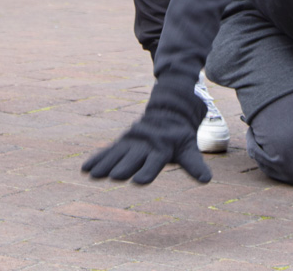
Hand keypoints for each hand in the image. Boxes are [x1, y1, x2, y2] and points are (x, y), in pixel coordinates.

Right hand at [81, 83, 211, 186]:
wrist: (168, 110)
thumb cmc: (179, 135)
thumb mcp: (189, 147)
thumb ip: (195, 164)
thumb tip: (207, 179)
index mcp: (162, 149)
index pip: (154, 162)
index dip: (147, 172)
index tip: (139, 182)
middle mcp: (145, 145)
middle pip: (133, 159)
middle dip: (124, 167)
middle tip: (114, 176)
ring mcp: (132, 142)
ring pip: (117, 155)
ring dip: (105, 165)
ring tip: (92, 175)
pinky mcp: (123, 142)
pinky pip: (108, 151)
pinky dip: (98, 159)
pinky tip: (85, 169)